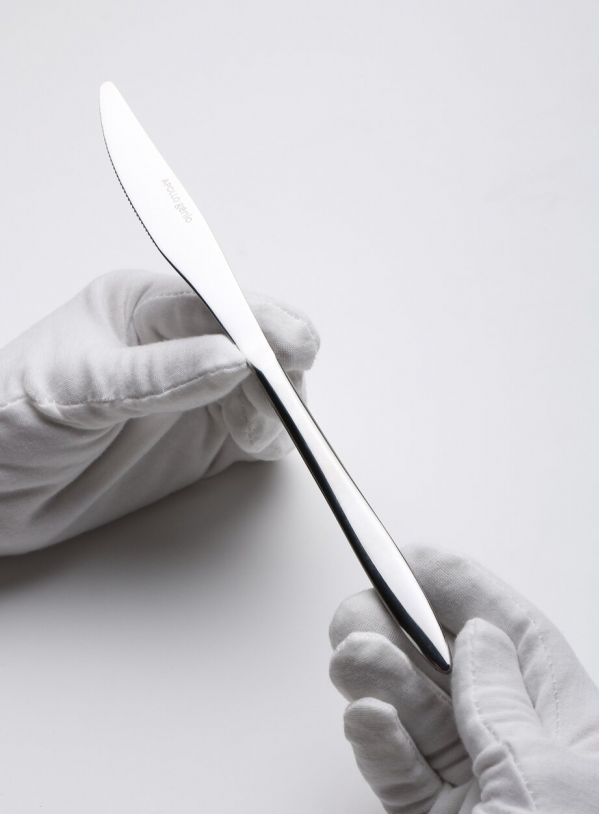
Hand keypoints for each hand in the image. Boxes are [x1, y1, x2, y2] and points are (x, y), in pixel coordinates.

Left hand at [0, 270, 318, 554]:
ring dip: (279, 401)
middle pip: (257, 338)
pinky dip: (273, 434)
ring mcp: (198, 393)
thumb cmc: (9, 421)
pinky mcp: (207, 440)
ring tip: (255, 424)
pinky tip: (255, 439)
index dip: (256, 320)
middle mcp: (180, 345)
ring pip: (270, 384)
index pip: (217, 300)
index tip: (283, 347)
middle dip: (278, 361)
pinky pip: (261, 431)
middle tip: (279, 393)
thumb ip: (155, 375)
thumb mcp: (74, 389)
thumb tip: (230, 357)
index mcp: (143, 307)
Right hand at [329, 547, 598, 813]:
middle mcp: (522, 753)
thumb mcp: (549, 785)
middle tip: (361, 613)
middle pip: (453, 667)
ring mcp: (474, 788)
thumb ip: (503, 706)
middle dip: (402, 631)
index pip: (514, 636)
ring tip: (354, 658)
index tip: (413, 558)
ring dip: (379, 679)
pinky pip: (396, 766)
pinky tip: (365, 715)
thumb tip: (479, 640)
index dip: (463, 589)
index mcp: (573, 732)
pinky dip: (374, 738)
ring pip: (415, 712)